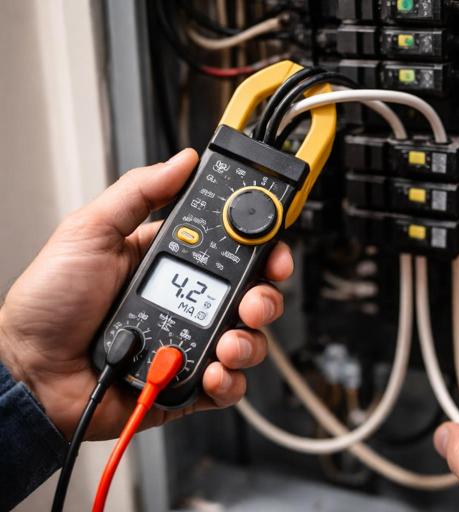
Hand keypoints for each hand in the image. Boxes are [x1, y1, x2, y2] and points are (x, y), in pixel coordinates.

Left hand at [0, 149, 292, 440]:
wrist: (30, 374)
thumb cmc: (48, 304)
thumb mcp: (89, 231)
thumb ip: (137, 193)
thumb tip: (180, 161)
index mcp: (170, 263)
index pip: (232, 250)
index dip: (261, 248)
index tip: (270, 249)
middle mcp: (187, 302)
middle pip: (251, 295)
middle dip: (265, 297)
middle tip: (254, 301)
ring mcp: (188, 343)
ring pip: (248, 340)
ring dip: (249, 340)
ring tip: (227, 343)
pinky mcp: (185, 383)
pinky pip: (228, 386)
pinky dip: (229, 381)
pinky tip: (210, 373)